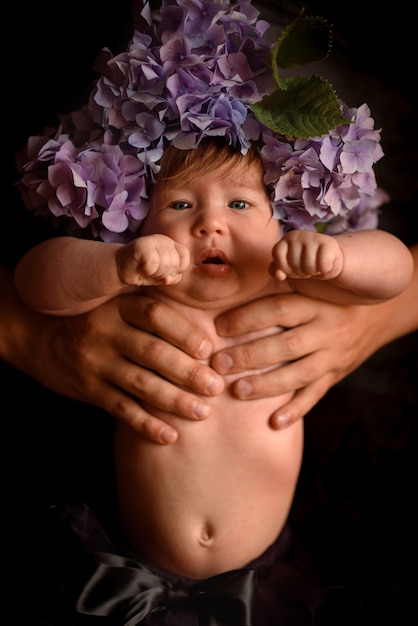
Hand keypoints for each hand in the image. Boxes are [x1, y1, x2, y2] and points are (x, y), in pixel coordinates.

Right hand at [2, 267, 223, 444]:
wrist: (41, 337)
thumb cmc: (97, 320)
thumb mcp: (118, 305)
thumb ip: (152, 313)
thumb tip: (207, 329)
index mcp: (119, 307)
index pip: (155, 316)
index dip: (183, 332)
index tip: (208, 349)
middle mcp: (107, 333)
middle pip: (153, 353)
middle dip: (188, 372)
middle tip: (217, 388)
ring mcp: (96, 363)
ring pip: (140, 384)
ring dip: (174, 400)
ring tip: (202, 412)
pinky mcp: (89, 389)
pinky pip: (121, 409)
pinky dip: (146, 424)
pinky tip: (170, 435)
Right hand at [117, 234, 189, 286]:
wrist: (121, 268)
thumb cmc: (145, 272)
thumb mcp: (164, 276)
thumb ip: (173, 277)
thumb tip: (168, 279)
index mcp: (172, 245)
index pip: (185, 257)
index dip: (178, 269)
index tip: (166, 273)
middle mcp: (164, 240)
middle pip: (175, 262)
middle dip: (164, 273)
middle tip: (152, 272)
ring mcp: (153, 240)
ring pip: (166, 262)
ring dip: (156, 273)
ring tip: (147, 270)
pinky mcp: (141, 245)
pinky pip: (153, 263)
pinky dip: (148, 271)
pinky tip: (142, 269)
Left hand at [212, 291, 396, 428]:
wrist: (377, 315)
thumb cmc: (330, 298)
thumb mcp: (313, 287)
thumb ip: (282, 288)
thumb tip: (235, 285)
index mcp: (316, 304)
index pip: (279, 309)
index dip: (248, 317)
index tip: (219, 326)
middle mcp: (327, 330)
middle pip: (287, 345)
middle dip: (251, 355)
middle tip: (220, 363)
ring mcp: (334, 356)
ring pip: (300, 374)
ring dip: (267, 385)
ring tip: (237, 391)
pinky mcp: (336, 375)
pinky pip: (316, 395)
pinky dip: (296, 410)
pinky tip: (274, 422)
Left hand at [271, 230, 342, 280]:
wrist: (330, 260)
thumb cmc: (305, 262)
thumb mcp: (287, 267)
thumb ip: (276, 270)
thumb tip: (279, 276)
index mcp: (287, 238)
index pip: (277, 255)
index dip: (284, 267)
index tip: (291, 269)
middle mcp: (298, 235)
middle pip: (293, 263)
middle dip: (300, 272)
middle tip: (306, 267)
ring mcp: (313, 237)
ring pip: (308, 266)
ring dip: (312, 272)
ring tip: (315, 266)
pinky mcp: (328, 243)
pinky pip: (322, 266)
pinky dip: (324, 270)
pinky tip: (325, 264)